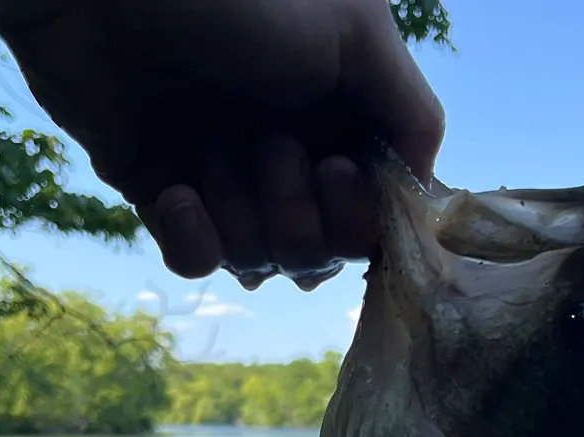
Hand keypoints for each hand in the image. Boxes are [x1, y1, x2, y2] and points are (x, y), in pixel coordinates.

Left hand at [0, 0, 444, 290]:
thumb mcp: (354, 30)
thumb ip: (409, 111)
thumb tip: (423, 191)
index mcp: (339, 107)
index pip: (371, 211)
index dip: (356, 216)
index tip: (331, 170)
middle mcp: (287, 145)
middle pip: (317, 250)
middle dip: (292, 213)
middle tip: (263, 142)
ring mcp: (222, 173)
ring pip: (257, 260)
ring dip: (237, 212)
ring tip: (206, 143)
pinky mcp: (160, 194)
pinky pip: (197, 260)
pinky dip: (190, 238)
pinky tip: (172, 191)